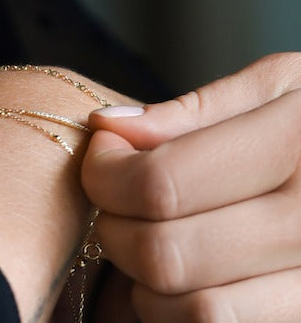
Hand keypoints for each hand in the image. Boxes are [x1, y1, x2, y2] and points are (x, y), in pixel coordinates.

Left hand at [82, 53, 300, 319]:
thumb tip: (110, 129)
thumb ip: (199, 110)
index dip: (107, 175)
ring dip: (148, 289)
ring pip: (197, 314)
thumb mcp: (287, 85)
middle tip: (115, 207)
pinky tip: (188, 287)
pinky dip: (186, 321)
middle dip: (115, 231)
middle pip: (168, 253)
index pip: (164, 182)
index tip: (102, 158)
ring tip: (155, 247)